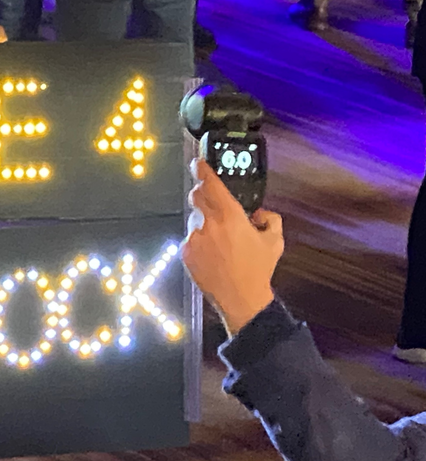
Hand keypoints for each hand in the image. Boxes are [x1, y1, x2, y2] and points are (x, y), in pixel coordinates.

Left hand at [180, 160, 282, 333]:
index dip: (203, 169)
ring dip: (204, 224)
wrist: (241, 298)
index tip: (198, 162)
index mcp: (230, 216)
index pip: (211, 183)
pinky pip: (190, 239)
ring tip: (221, 243)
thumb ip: (271, 219)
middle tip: (213, 202)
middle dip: (202, 194)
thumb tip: (260, 213)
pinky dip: (199, 242)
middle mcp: (209, 224)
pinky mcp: (185, 252)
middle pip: (196, 196)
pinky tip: (213, 255)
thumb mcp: (274, 241)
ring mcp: (194, 238)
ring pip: (194, 220)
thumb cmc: (257, 270)